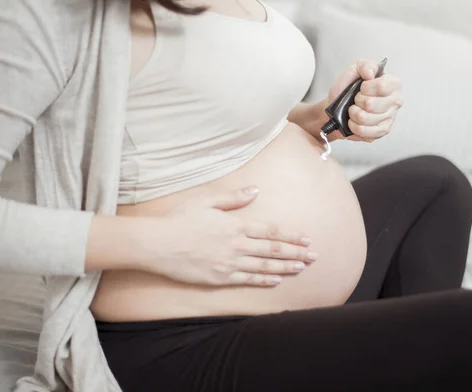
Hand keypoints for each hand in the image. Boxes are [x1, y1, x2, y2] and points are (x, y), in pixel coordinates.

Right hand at [136, 186, 314, 286]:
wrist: (157, 244)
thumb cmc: (180, 219)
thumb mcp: (206, 201)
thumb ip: (233, 198)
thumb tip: (256, 190)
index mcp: (235, 225)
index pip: (271, 231)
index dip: (291, 235)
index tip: (306, 238)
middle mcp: (237, 245)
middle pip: (273, 249)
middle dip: (296, 252)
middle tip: (314, 256)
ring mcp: (229, 263)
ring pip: (264, 265)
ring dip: (286, 267)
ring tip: (302, 268)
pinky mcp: (219, 278)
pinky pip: (247, 279)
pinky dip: (264, 279)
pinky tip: (276, 280)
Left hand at [326, 59, 403, 142]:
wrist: (338, 107)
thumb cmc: (348, 88)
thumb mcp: (354, 70)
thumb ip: (364, 65)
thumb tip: (370, 73)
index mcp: (393, 84)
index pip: (382, 86)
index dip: (366, 87)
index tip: (361, 87)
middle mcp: (395, 101)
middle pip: (371, 104)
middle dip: (357, 101)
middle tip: (356, 100)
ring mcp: (390, 118)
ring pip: (365, 118)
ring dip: (353, 114)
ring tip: (353, 110)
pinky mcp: (382, 131)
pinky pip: (364, 131)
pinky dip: (354, 126)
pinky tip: (353, 121)